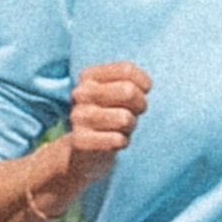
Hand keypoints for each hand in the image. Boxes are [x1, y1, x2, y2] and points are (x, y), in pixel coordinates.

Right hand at [29, 63, 150, 221]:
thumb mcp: (120, 93)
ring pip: (125, 118)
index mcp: (89, 76)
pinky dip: (122, 142)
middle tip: (131, 114)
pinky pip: (117, 139)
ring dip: (130, 126)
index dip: (143, 84)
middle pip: (128, 90)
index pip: (127, 69)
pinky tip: (113, 142)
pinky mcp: (80, 140)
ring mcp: (78, 116)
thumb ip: (133, 82)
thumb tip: (143, 88)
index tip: (142, 93)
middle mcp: (80, 93)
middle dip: (140, 105)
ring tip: (119, 129)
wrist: (85, 151)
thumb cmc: (111, 115)